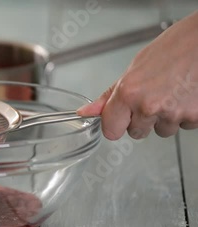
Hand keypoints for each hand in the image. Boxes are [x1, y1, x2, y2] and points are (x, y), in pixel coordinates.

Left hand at [77, 11, 197, 139]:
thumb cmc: (175, 47)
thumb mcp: (135, 68)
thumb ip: (111, 95)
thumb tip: (86, 111)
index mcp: (128, 92)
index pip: (111, 131)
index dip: (115, 124)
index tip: (119, 118)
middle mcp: (148, 106)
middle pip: (136, 132)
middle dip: (142, 120)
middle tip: (152, 97)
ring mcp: (173, 114)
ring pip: (162, 130)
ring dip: (165, 117)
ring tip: (173, 92)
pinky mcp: (195, 117)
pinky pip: (184, 126)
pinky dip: (186, 114)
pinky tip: (186, 94)